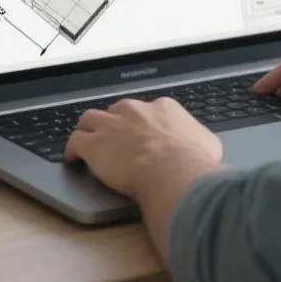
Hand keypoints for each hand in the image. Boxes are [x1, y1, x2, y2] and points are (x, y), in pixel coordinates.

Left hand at [63, 97, 223, 199]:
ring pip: (90, 119)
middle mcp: (135, 112)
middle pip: (118, 111)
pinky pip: (76, 142)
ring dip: (89, 129)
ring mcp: (111, 126)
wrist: (172, 172)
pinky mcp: (93, 145)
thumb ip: (199, 140)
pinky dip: (73, 149)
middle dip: (115, 122)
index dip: (143, 123)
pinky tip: (73, 158)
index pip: (148, 110)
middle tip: (115, 138)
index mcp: (162, 109)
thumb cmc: (193, 161)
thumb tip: (203, 148)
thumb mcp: (207, 144)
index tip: (143, 135)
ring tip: (87, 139)